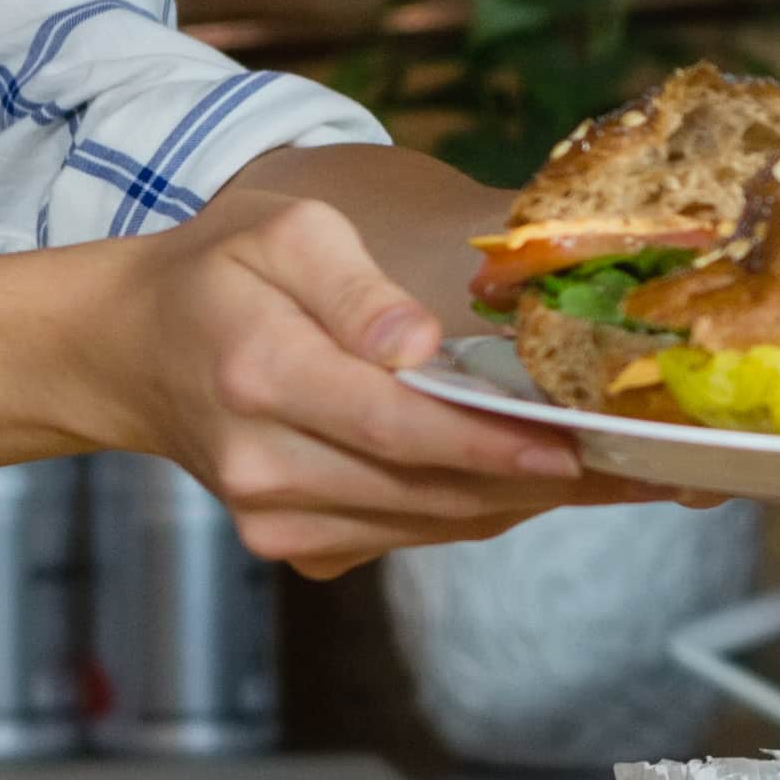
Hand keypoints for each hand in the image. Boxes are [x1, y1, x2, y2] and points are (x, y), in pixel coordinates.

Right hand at [105, 180, 628, 570]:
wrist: (130, 352)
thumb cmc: (219, 275)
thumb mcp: (281, 233)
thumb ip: (352, 286)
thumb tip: (416, 345)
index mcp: (262, 375)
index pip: (400, 428)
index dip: (497, 446)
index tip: (581, 447)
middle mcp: (265, 466)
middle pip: (432, 490)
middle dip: (546, 480)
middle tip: (648, 466)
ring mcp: (275, 520)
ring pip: (432, 524)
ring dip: (527, 501)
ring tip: (621, 474)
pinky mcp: (295, 545)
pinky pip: (410, 534)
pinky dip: (478, 508)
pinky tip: (539, 478)